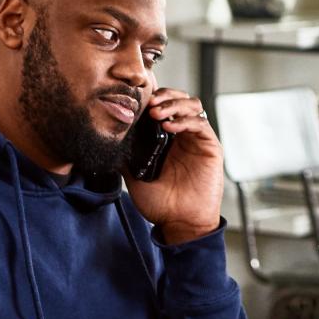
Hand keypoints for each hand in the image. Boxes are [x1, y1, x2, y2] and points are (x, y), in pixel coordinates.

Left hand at [124, 88, 224, 244]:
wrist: (180, 223)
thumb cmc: (161, 204)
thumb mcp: (134, 176)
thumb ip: (125, 157)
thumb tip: (107, 140)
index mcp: (167, 139)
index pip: (164, 107)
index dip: (153, 100)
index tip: (137, 103)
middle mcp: (184, 135)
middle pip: (180, 99)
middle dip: (165, 96)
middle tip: (149, 103)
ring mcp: (198, 140)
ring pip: (192, 105)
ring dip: (174, 104)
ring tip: (157, 113)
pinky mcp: (211, 147)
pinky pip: (200, 124)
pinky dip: (184, 120)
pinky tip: (169, 126)